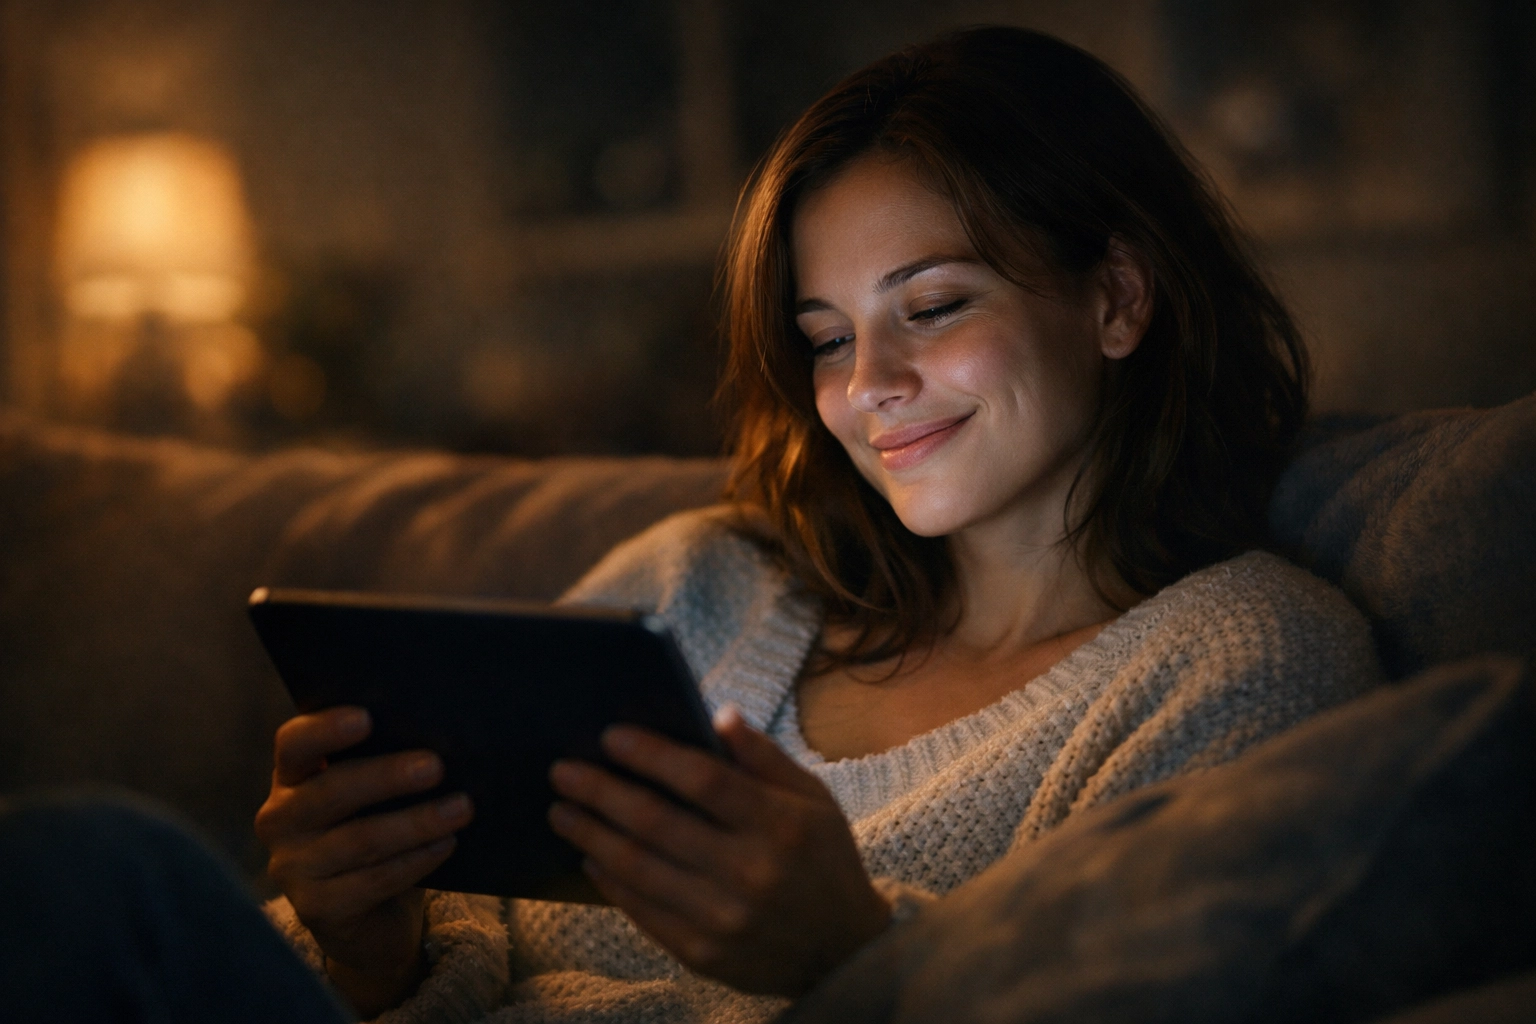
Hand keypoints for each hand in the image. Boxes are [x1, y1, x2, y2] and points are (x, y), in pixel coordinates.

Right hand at [254, 707, 473, 1017]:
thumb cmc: (375, 830)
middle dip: (387, 777)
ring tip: (461, 808)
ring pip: (360, 839)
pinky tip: (446, 844)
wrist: (369, 915)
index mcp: (292, 777)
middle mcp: (280, 819)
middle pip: (332, 791)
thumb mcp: (371, 796)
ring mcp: (292, 867)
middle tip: (437, 767)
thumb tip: (441, 737)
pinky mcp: (316, 908)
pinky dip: (416, 860)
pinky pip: (374, 879)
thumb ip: (385, 764)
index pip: (294, 744)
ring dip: (417, 822)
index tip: (366, 718)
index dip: (325, 729)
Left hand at [547, 705, 888, 995]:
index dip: (652, 755)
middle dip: (601, 792)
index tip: (610, 735)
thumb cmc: (823, 859)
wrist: (843, 950)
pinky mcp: (703, 955)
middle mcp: (751, 873)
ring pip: (638, 868)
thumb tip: (718, 713)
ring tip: (562, 811)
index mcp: (781, 826)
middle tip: (563, 771)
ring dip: (591, 835)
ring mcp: (724, 920)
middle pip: (656, 823)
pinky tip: (592, 857)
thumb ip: (764, 756)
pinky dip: (611, 881)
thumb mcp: (814, 799)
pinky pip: (642, 912)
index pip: (703, 779)